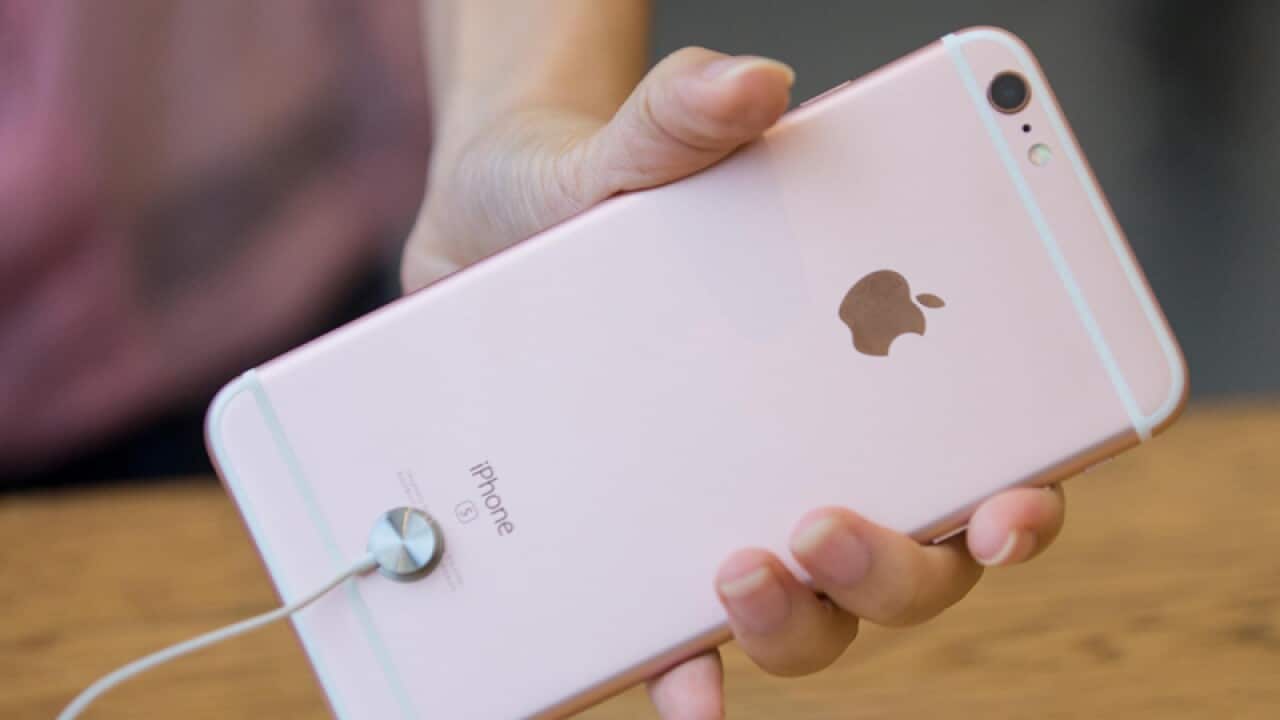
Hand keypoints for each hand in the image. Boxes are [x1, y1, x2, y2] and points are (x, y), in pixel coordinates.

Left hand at [401, 46, 1067, 719]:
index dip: (1022, 500)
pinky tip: (678, 688)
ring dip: (796, 624)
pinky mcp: (643, 553)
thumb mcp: (630, 151)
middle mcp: (815, 459)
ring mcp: (731, 514)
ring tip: (734, 573)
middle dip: (889, 570)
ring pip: (810, 619)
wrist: (486, 228)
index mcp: (857, 373)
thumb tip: (749, 84)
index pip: (979, 454)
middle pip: (906, 562)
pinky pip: (682, 641)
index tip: (1013, 506)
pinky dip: (688, 673)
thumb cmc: (592, 192)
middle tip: (819, 525)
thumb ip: (685, 118)